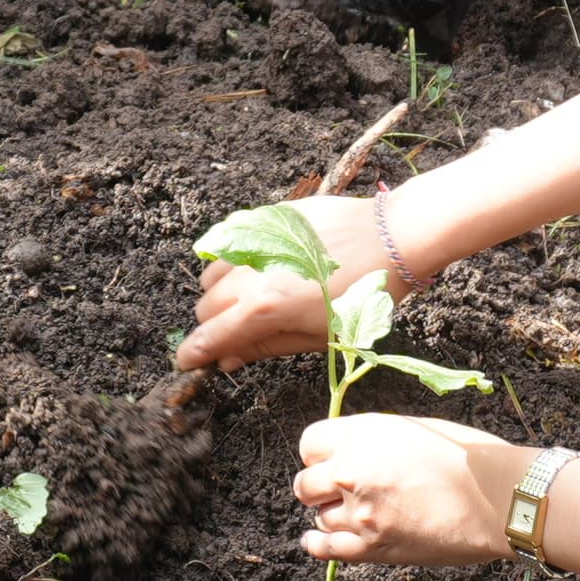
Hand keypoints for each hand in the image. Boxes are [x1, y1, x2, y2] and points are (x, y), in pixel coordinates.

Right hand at [180, 193, 396, 371]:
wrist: (391, 237)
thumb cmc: (362, 294)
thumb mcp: (319, 335)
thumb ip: (267, 346)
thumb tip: (229, 360)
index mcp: (263, 308)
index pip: (210, 336)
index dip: (194, 354)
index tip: (188, 362)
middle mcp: (249, 273)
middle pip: (204, 305)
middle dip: (213, 324)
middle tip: (237, 332)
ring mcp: (253, 241)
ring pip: (212, 273)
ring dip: (221, 291)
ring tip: (252, 298)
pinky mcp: (263, 218)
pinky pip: (230, 242)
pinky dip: (233, 261)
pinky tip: (259, 267)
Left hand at [294, 413, 520, 566]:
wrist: (499, 498)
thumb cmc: (467, 457)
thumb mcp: (413, 429)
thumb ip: (373, 439)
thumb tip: (352, 452)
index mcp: (362, 434)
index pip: (309, 443)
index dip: (321, 453)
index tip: (333, 460)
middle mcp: (351, 472)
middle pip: (305, 484)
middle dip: (320, 485)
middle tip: (342, 488)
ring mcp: (359, 513)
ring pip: (319, 516)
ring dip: (333, 513)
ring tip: (360, 511)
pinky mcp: (373, 548)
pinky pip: (326, 549)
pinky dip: (317, 543)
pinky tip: (314, 539)